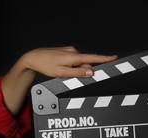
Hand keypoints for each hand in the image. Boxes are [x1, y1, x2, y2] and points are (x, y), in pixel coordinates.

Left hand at [2, 46, 116, 114]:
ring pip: (80, 64)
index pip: (93, 58)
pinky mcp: (67, 52)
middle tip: (68, 77)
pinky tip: (61, 68)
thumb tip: (92, 72)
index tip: (115, 57)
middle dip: (82, 73)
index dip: (105, 58)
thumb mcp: (61, 73)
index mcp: (74, 56)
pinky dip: (72, 67)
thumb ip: (78, 73)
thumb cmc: (45, 65)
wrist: (32, 58)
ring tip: (62, 72)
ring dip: (75, 71)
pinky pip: (75, 62)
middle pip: (86, 65)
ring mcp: (70, 51)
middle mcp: (73, 52)